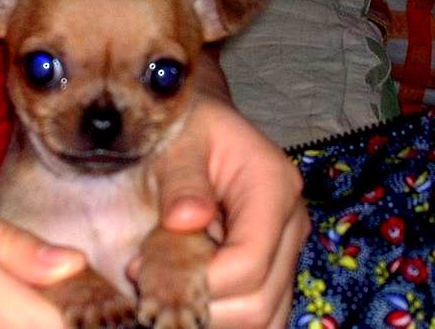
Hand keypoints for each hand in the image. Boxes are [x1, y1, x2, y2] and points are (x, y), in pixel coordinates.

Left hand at [155, 53, 310, 328]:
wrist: (207, 125)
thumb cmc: (190, 126)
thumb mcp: (180, 141)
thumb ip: (182, 180)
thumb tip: (183, 221)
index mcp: (272, 187)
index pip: (248, 263)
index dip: (199, 281)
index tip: (143, 270)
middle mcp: (290, 222)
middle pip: (259, 301)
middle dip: (201, 305)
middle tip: (149, 286)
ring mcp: (286, 247)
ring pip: (265, 317)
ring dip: (212, 316)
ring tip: (166, 290)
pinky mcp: (275, 263)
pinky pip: (263, 312)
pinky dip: (226, 316)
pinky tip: (189, 295)